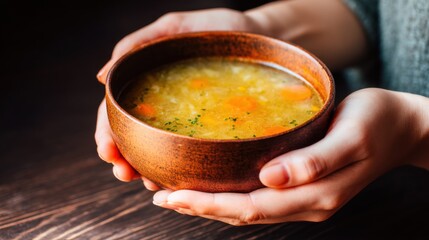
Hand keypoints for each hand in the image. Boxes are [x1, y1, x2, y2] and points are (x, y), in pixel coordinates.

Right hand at [95, 8, 263, 185]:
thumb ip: (137, 43)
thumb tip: (100, 77)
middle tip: (125, 173)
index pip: (116, 110)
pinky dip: (177, 167)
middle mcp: (161, 104)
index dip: (108, 133)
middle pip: (133, 135)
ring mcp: (183, 118)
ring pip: (157, 148)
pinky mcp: (208, 128)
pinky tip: (176, 179)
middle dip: (124, 158)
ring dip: (147, 169)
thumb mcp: (174, 27)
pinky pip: (189, 151)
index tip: (109, 151)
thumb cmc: (216, 27)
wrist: (258, 35)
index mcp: (146, 82)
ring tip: (148, 183)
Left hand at [152, 88, 428, 224]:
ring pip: (247, 208)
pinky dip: (228, 194)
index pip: (250, 207)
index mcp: (315, 195)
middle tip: (160, 193)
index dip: (209, 204)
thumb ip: (314, 161)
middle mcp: (305, 203)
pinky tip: (211, 183)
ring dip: (210, 203)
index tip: (173, 195)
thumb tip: (270, 178)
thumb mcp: (352, 136)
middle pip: (242, 213)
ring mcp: (303, 199)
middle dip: (199, 206)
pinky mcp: (301, 186)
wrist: (400, 127)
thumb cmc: (377, 123)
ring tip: (175, 191)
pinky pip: (257, 197)